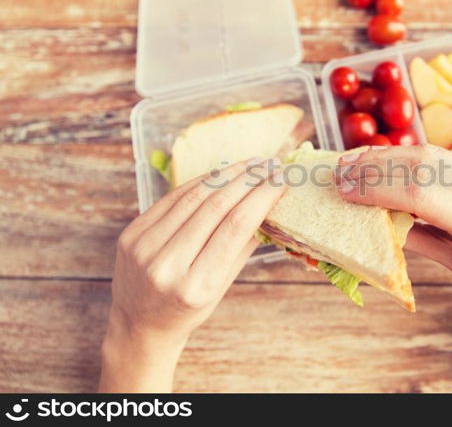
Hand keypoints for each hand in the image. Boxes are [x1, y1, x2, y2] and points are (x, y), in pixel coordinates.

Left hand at [100, 157, 284, 391]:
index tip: (282, 179)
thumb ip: (242, 246)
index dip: (262, 196)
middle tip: (271, 165)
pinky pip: (172, 198)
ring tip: (251, 163)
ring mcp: (145, 247)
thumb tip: (268, 203)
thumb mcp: (221, 286)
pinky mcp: (132, 233)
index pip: (236, 227)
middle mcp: (168, 265)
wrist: (139, 324)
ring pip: (194, 197)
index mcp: (197, 285)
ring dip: (227, 174)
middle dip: (249, 180)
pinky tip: (221, 173)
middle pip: (216, 207)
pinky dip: (200, 182)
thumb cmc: (188, 308)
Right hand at [335, 145, 451, 391]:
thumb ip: (415, 236)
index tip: (344, 189)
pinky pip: (442, 157)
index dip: (377, 186)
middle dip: (376, 165)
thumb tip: (372, 216)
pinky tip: (384, 161)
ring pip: (431, 154)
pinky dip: (408, 157)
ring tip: (353, 161)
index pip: (421, 192)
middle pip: (424, 164)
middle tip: (339, 169)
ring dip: (387, 155)